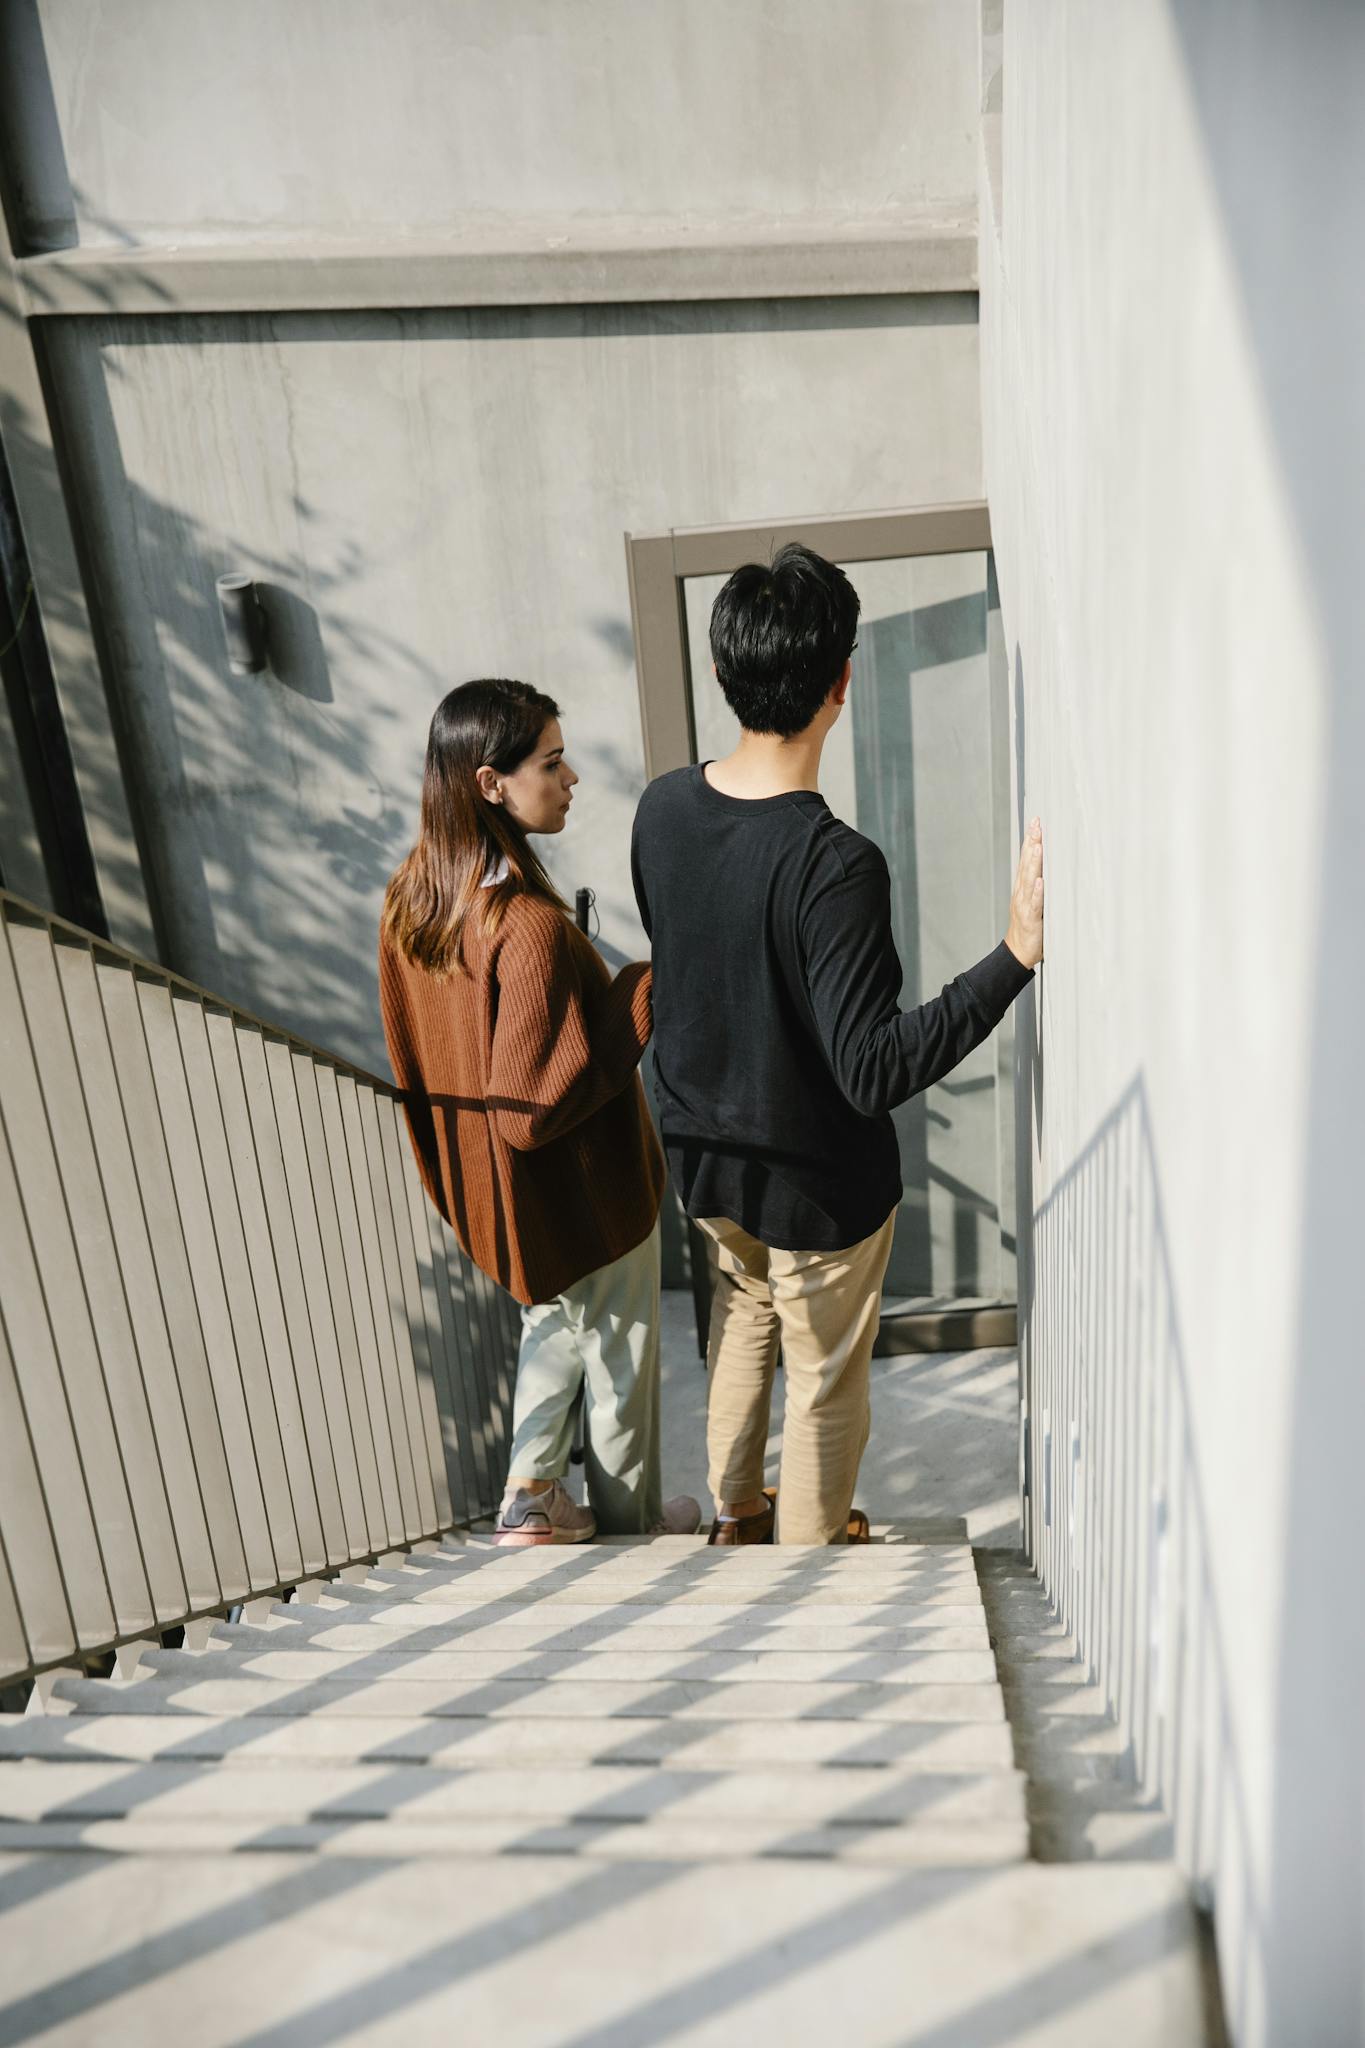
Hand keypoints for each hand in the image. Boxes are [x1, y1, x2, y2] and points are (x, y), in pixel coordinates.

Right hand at [1005, 818, 1043, 968]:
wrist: (1018, 952)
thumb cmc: (1030, 928)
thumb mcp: (1036, 902)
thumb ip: (1043, 886)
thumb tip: (1055, 868)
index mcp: (1023, 888)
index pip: (1026, 860)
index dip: (1030, 841)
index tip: (1036, 823)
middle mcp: (1021, 893)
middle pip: (1026, 865)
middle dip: (1031, 844)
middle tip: (1037, 825)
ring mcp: (1024, 906)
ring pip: (1029, 881)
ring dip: (1033, 863)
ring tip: (1038, 846)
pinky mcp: (1030, 920)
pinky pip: (1034, 905)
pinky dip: (1037, 893)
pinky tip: (1040, 882)